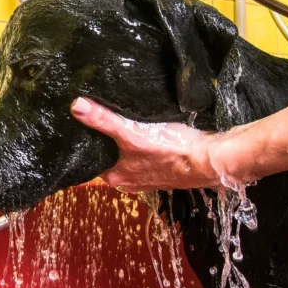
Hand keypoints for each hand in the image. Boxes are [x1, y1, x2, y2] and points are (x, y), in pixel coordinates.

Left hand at [70, 97, 246, 191]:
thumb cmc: (171, 150)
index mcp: (116, 177)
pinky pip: (149, 154)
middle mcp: (131, 181)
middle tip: (102, 116)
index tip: (83, 124)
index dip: (88, 141)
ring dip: (129, 141)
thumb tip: (76, 106)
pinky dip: (147, 143)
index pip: (92, 159)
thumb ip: (104, 121)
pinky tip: (149, 129)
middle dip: (108, 140)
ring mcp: (150, 176)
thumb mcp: (132, 133)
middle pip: (111, 156)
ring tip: (123, 119)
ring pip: (131, 155)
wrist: (211, 159)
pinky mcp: (167, 167)